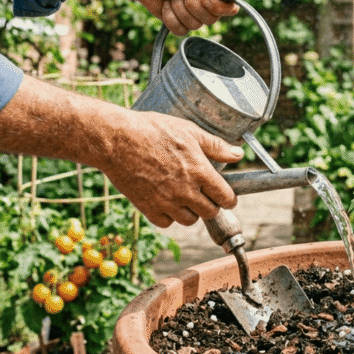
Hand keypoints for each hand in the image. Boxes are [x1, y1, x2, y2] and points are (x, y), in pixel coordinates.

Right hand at [101, 110, 244, 227]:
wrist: (116, 139)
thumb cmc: (152, 130)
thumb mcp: (189, 131)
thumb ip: (216, 146)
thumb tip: (238, 155)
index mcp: (199, 171)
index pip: (226, 198)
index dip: (228, 197)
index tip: (224, 195)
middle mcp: (186, 191)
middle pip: (210, 212)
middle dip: (211, 204)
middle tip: (203, 193)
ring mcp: (166, 202)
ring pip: (190, 220)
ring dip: (190, 211)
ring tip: (184, 196)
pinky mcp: (148, 208)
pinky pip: (166, 223)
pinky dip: (168, 216)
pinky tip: (166, 201)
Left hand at [134, 0, 241, 34]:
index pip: (231, 6)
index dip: (218, 7)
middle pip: (212, 18)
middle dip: (192, 4)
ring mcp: (195, 12)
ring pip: (196, 26)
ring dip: (179, 8)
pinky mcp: (180, 21)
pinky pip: (181, 30)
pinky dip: (170, 17)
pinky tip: (166, 3)